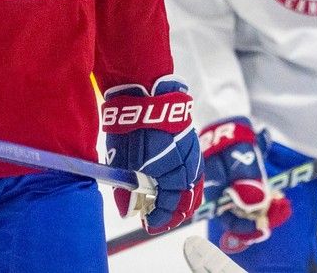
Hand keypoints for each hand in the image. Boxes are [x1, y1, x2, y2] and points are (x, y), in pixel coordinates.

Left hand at [101, 76, 203, 233]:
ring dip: (180, 198)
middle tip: (157, 218)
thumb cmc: (133, 128)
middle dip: (172, 213)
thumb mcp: (123, 162)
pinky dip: (184, 182)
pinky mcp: (191, 143)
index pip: (168, 208)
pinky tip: (172, 182)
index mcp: (173, 176)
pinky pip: (193, 171)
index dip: (158, 220)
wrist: (146, 93)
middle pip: (186, 201)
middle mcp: (188, 168)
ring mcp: (193, 154)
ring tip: (165, 204)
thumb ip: (126, 190)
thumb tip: (127, 210)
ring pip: (192, 186)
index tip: (147, 224)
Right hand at [199, 117, 290, 253]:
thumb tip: (257, 206)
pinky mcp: (237, 175)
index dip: (248, 228)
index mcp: (214, 190)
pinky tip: (274, 190)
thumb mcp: (239, 155)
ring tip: (281, 201)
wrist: (224, 112)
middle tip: (282, 209)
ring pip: (247, 204)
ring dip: (265, 205)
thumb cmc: (230, 135)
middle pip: (240, 214)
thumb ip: (246, 179)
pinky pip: (250, 190)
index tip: (268, 227)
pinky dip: (263, 192)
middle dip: (262, 216)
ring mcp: (229, 183)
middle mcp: (219, 191)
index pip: (229, 221)